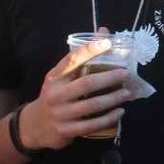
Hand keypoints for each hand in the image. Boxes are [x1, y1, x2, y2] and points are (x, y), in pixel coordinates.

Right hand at [20, 35, 133, 149]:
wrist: (36, 125)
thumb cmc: (55, 95)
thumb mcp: (61, 77)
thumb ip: (81, 58)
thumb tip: (104, 33)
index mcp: (55, 77)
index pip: (72, 59)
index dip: (89, 50)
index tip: (107, 43)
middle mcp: (56, 94)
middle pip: (86, 84)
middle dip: (110, 78)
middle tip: (126, 74)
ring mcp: (61, 114)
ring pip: (92, 105)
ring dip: (113, 99)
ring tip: (127, 93)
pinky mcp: (67, 130)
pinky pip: (92, 125)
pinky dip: (109, 118)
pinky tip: (120, 112)